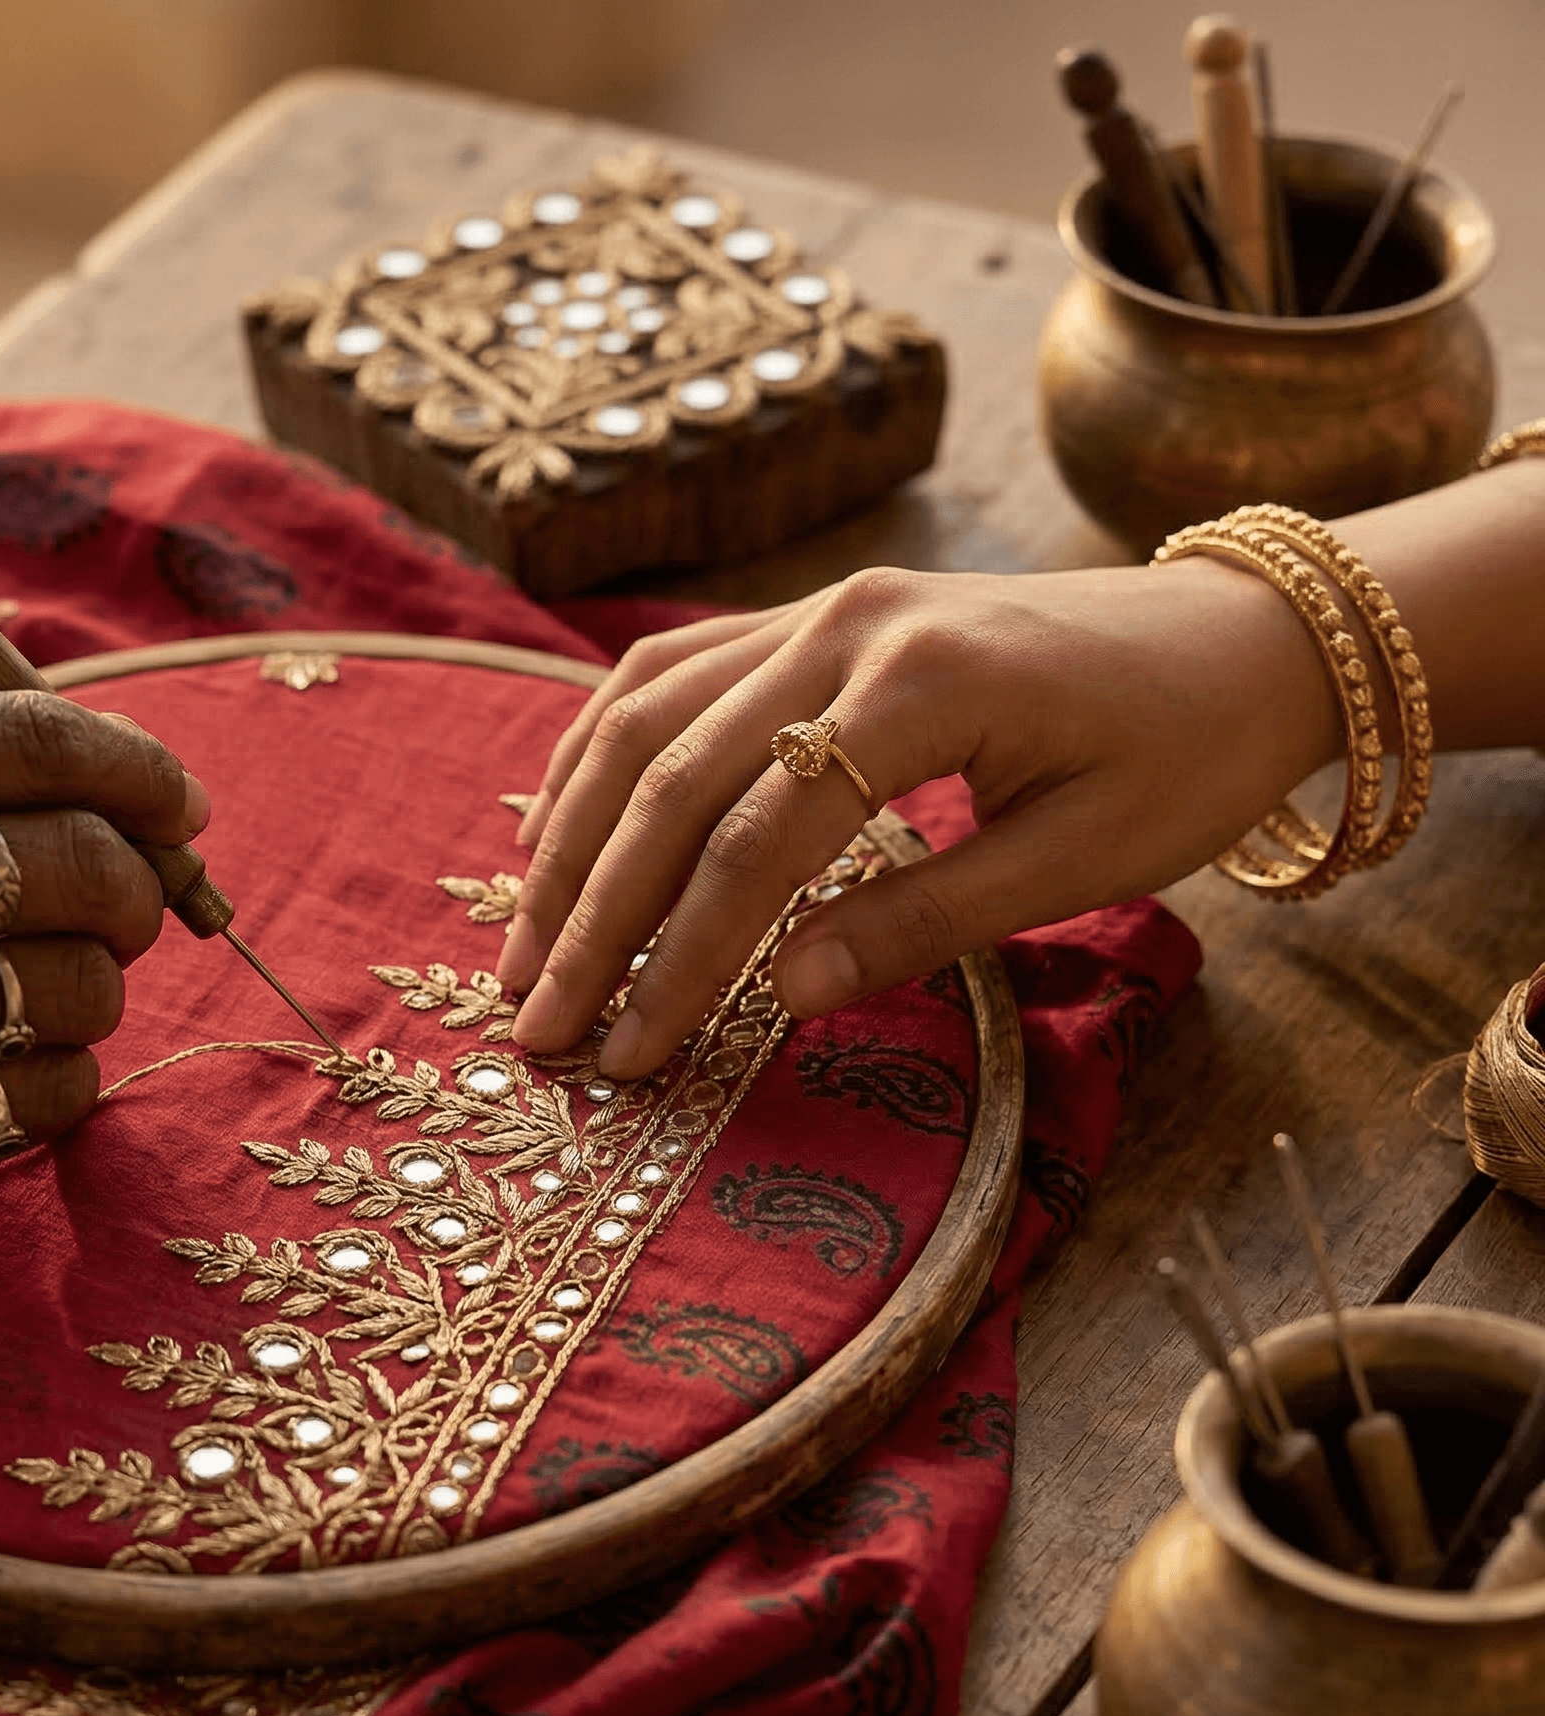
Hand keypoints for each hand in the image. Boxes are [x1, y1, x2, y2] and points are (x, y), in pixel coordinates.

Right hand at [0, 691, 207, 1285]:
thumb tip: (62, 782)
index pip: (27, 738)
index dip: (134, 769)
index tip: (180, 804)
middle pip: (82, 863)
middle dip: (139, 888)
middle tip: (130, 911)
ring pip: (77, 985)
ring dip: (92, 994)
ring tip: (46, 998)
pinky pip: (41, 1094)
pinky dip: (58, 1083)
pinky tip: (16, 1074)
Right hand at [499, 557, 1337, 1077]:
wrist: (1243, 634)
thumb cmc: (1183, 755)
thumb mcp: (1081, 861)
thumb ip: (922, 920)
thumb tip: (783, 994)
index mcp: (921, 684)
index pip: (755, 841)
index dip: (679, 959)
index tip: (627, 1054)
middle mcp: (845, 625)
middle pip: (668, 777)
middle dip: (590, 914)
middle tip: (534, 1025)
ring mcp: (818, 607)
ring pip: (642, 719)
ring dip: (571, 838)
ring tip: (525, 948)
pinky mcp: (810, 615)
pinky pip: (669, 678)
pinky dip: (602, 758)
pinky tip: (567, 832)